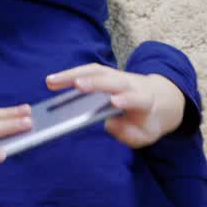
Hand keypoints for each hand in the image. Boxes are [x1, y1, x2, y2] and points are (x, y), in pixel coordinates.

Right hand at [45, 64, 184, 148]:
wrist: (156, 100)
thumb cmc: (147, 121)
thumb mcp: (144, 135)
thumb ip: (129, 134)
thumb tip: (110, 124)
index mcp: (145, 100)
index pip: (138, 99)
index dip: (127, 99)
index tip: (114, 102)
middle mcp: (131, 84)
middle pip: (114, 80)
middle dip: (96, 82)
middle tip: (77, 86)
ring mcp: (118, 76)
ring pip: (97, 71)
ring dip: (74, 74)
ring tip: (51, 82)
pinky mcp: (105, 73)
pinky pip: (88, 71)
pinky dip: (70, 73)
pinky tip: (53, 81)